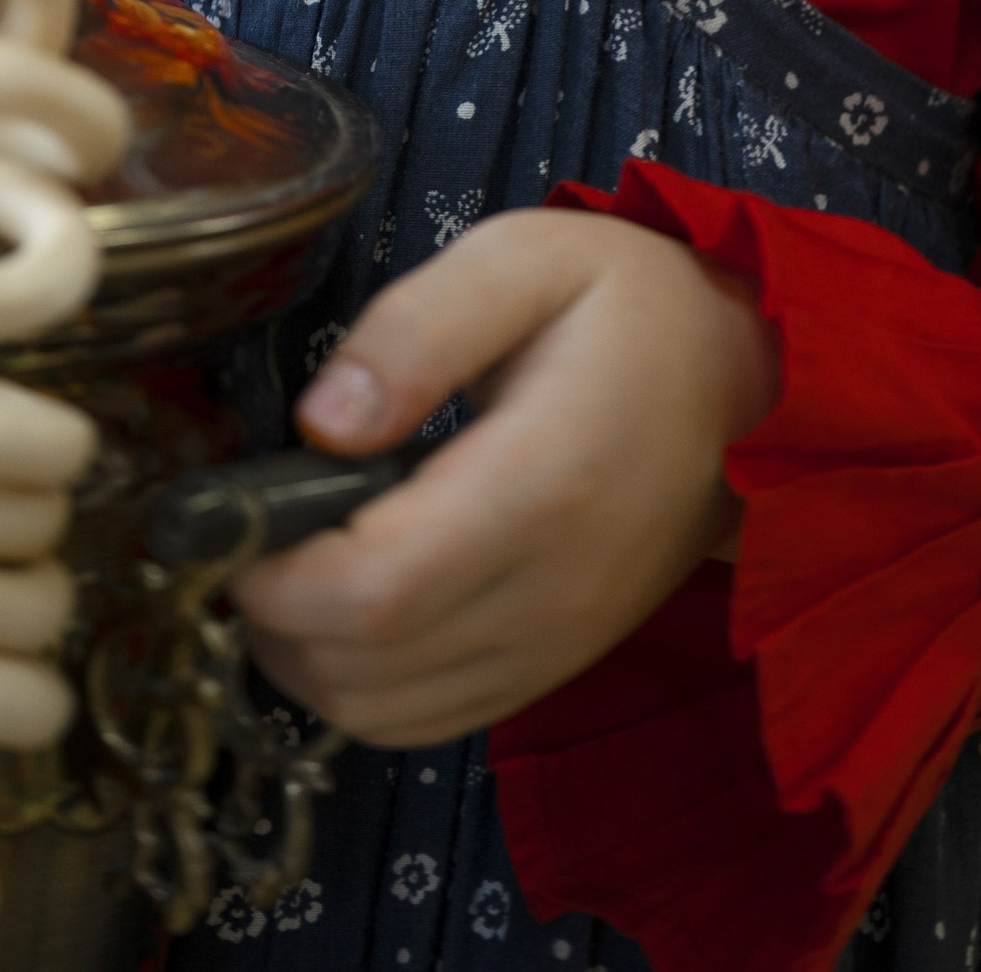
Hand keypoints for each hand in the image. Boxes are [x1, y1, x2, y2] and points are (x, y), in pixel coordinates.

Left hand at [236, 209, 778, 746]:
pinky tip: (346, 606)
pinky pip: (429, 722)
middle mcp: (551, 592)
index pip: (375, 590)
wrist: (747, 383)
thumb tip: (321, 424)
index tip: (233, 513)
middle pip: (365, 670)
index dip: (276, 574)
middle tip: (247, 527)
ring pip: (385, 715)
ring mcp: (556, 644)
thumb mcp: (522, 258)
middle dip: (272, 618)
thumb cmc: (629, 305)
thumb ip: (416, 328)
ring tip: (289, 560)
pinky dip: (361, 687)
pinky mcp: (553, 667)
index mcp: (541, 484)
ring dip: (305, 659)